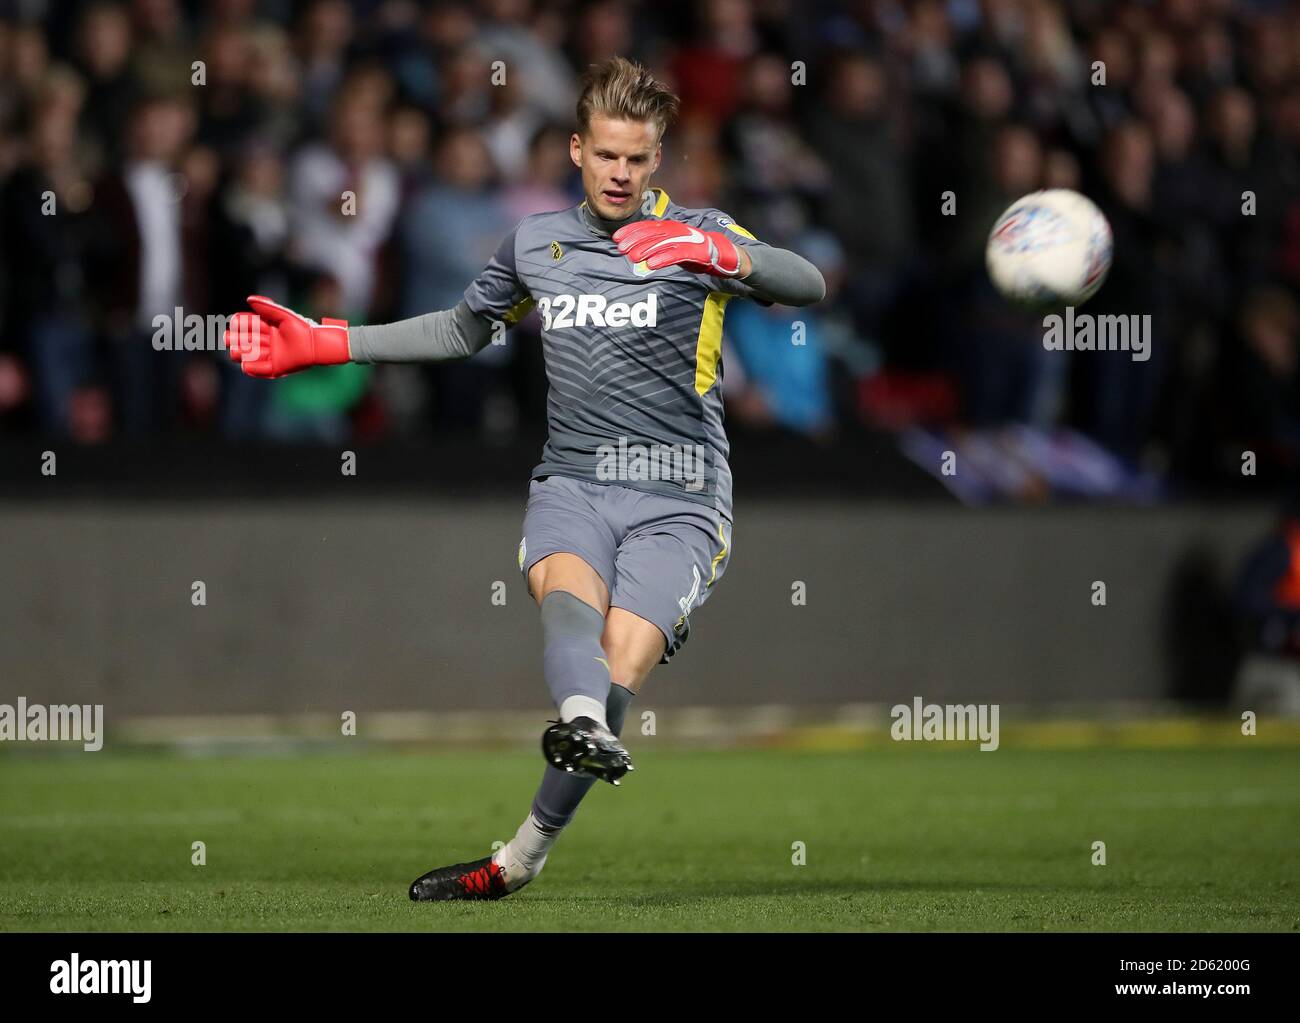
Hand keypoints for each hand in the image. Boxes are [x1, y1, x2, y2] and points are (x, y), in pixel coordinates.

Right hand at [223, 295, 349, 377]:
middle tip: (231, 338)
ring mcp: (270, 355)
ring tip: (239, 350)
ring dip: (240, 352)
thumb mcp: (284, 315)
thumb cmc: (302, 328)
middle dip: (234, 339)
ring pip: (247, 355)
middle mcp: (266, 341)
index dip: (238, 324)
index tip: (237, 322)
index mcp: (266, 327)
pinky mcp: (276, 368)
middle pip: (242, 341)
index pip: (245, 325)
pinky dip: (250, 367)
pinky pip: (258, 370)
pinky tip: (246, 363)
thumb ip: (267, 307)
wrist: (317, 345)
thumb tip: (248, 299)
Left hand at [613, 220, 743, 277]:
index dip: (631, 231)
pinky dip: (663, 258)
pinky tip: (651, 264)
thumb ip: (662, 251)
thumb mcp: (678, 251)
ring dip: (646, 249)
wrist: (728, 257)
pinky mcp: (697, 252)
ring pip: (663, 243)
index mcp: (673, 229)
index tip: (616, 238)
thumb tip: (641, 257)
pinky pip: (677, 254)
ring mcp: (688, 240)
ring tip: (631, 256)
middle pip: (652, 233)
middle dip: (634, 239)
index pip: (648, 228)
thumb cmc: (701, 255)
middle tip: (619, 247)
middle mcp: (679, 231)